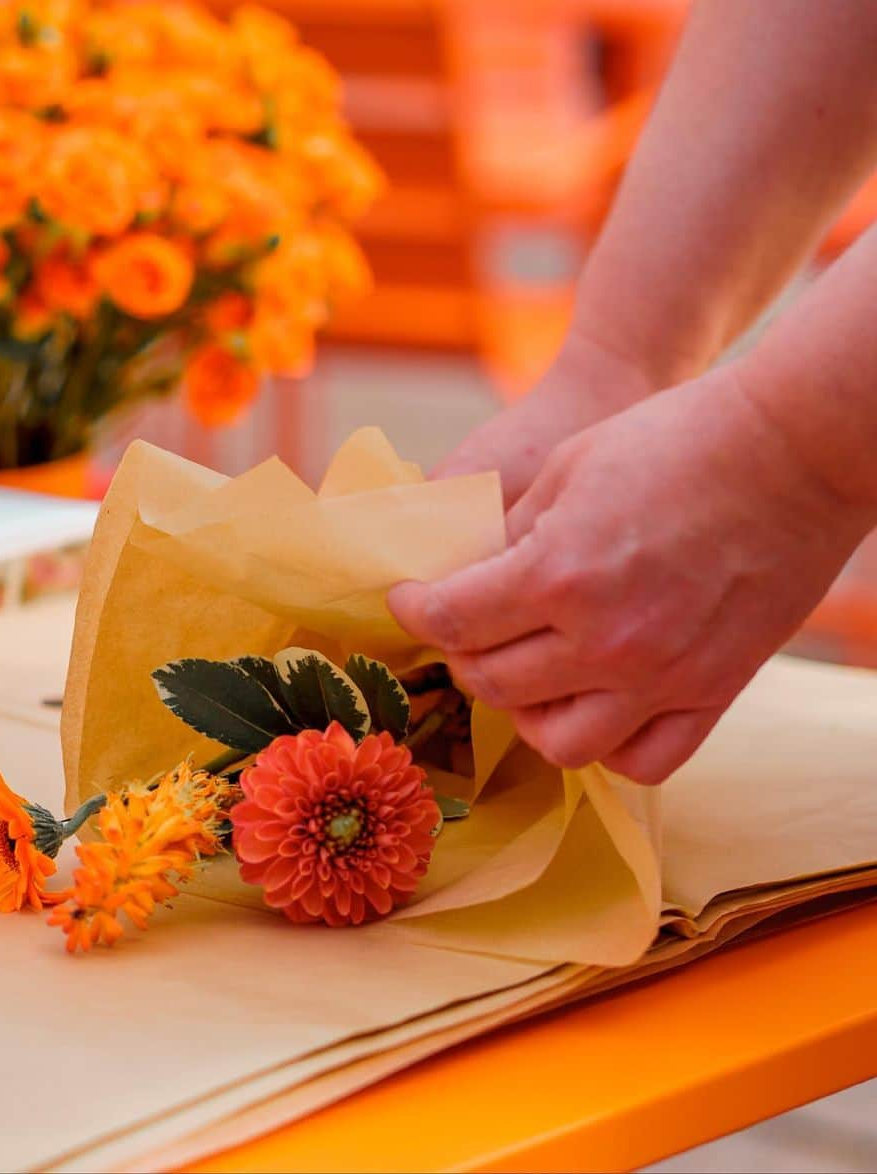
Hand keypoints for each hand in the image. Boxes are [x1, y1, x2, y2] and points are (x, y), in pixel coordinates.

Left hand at [391, 366, 875, 782]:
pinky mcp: (712, 693)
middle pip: (493, 684)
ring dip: (524, 711)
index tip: (410, 599)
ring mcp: (662, 676)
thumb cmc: (674, 440)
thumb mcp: (565, 469)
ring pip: (559, 742)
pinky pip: (642, 760)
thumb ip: (509, 536)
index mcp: (559, 574)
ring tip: (526, 672)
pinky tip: (595, 702)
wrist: (790, 450)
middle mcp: (605, 641)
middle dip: (460, 654)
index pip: (452, 620)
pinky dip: (607, 744)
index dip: (415, 609)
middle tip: (464, 628)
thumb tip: (467, 577)